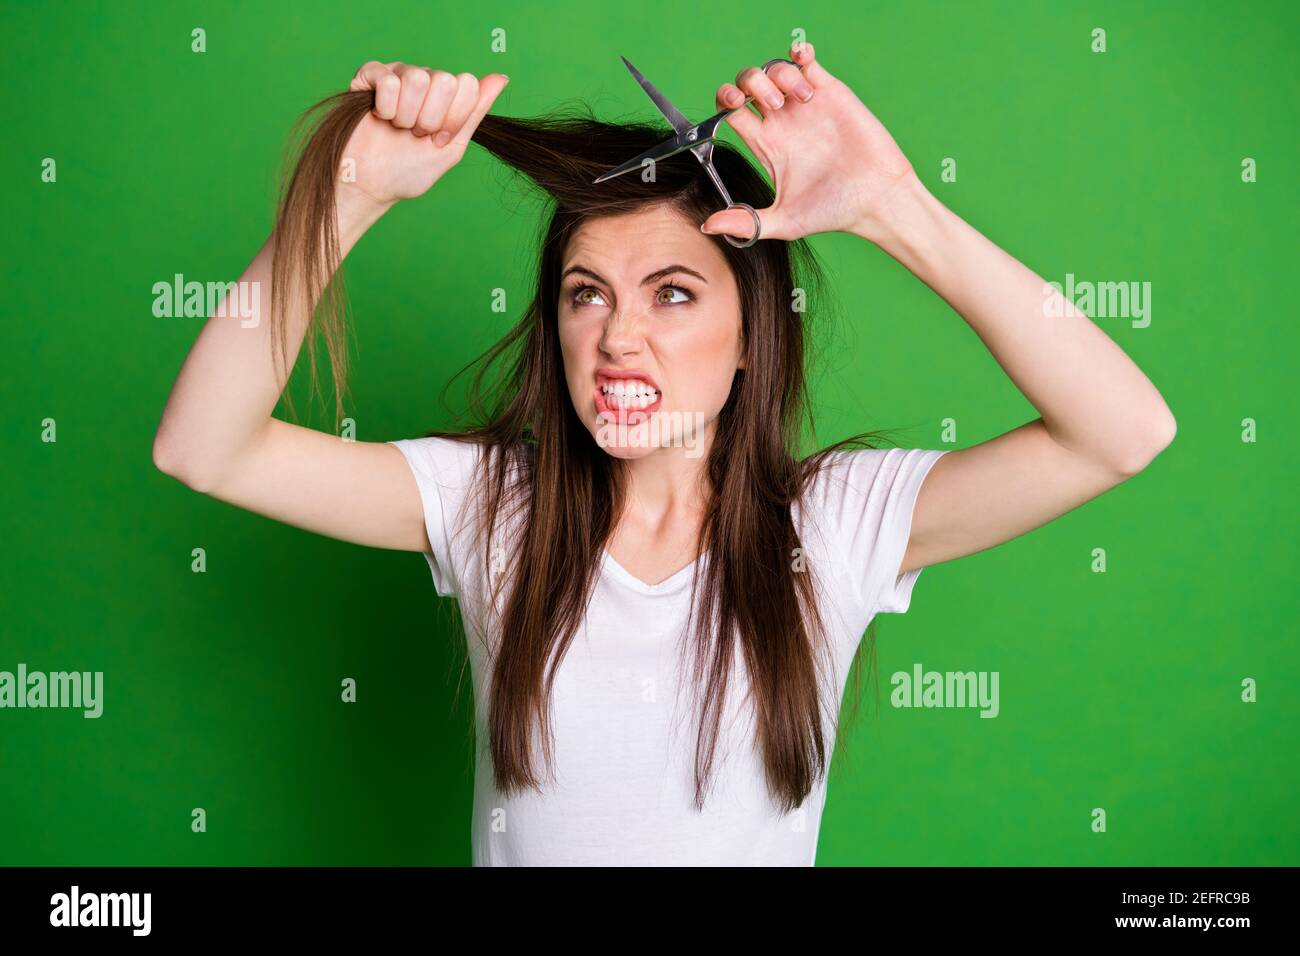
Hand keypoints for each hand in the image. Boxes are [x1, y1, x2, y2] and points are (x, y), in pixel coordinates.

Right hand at [339, 61, 509, 210]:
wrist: (372, 184)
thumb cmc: (409, 170)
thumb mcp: (452, 147)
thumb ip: (475, 112)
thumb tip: (502, 78)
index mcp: (446, 95)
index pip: (467, 85)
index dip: (454, 118)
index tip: (439, 139)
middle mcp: (424, 79)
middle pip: (445, 80)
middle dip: (431, 118)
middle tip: (417, 133)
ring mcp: (397, 73)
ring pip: (417, 78)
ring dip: (407, 115)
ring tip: (398, 128)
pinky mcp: (370, 74)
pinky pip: (389, 81)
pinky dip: (386, 108)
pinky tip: (379, 117)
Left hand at [700, 42, 917, 243]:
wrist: (876, 197)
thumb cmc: (832, 211)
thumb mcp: (784, 221)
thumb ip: (746, 222)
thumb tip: (708, 227)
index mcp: (766, 145)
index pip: (732, 112)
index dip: (725, 102)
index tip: (735, 108)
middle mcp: (782, 122)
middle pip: (747, 85)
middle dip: (749, 85)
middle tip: (768, 104)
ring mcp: (804, 105)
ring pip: (775, 69)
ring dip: (780, 76)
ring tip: (802, 99)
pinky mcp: (830, 92)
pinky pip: (806, 60)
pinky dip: (799, 52)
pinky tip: (803, 60)